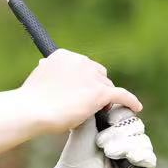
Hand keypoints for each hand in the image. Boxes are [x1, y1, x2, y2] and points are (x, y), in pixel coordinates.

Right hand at [18, 50, 143, 134]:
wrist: (31, 110)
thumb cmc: (31, 101)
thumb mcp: (40, 80)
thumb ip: (53, 77)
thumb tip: (53, 80)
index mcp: (64, 55)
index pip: (82, 66)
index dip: (83, 80)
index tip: (78, 91)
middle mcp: (80, 61)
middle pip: (98, 74)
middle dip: (95, 87)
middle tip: (87, 104)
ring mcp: (91, 76)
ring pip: (107, 86)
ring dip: (104, 98)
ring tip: (99, 112)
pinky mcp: (100, 92)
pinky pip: (121, 94)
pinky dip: (130, 101)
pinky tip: (136, 107)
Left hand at [43, 109, 156, 167]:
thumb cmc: (76, 155)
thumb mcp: (84, 125)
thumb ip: (95, 106)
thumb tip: (104, 90)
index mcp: (113, 128)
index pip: (127, 113)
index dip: (119, 115)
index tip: (106, 118)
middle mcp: (126, 140)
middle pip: (136, 125)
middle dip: (119, 132)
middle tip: (101, 142)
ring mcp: (134, 156)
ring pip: (142, 140)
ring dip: (124, 145)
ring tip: (108, 152)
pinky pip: (149, 158)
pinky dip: (139, 155)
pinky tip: (129, 157)